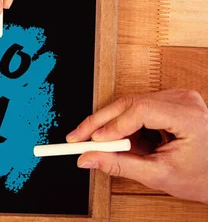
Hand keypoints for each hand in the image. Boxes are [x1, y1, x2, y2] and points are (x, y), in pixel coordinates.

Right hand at [66, 89, 207, 204]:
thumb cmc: (200, 177)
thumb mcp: (158, 175)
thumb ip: (118, 165)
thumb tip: (87, 158)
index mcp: (189, 117)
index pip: (140, 110)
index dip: (111, 126)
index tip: (92, 142)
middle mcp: (184, 101)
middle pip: (129, 103)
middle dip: (100, 124)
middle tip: (78, 139)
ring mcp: (177, 98)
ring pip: (128, 105)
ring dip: (114, 127)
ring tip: (112, 148)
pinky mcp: (169, 101)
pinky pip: (135, 107)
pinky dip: (124, 125)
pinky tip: (127, 141)